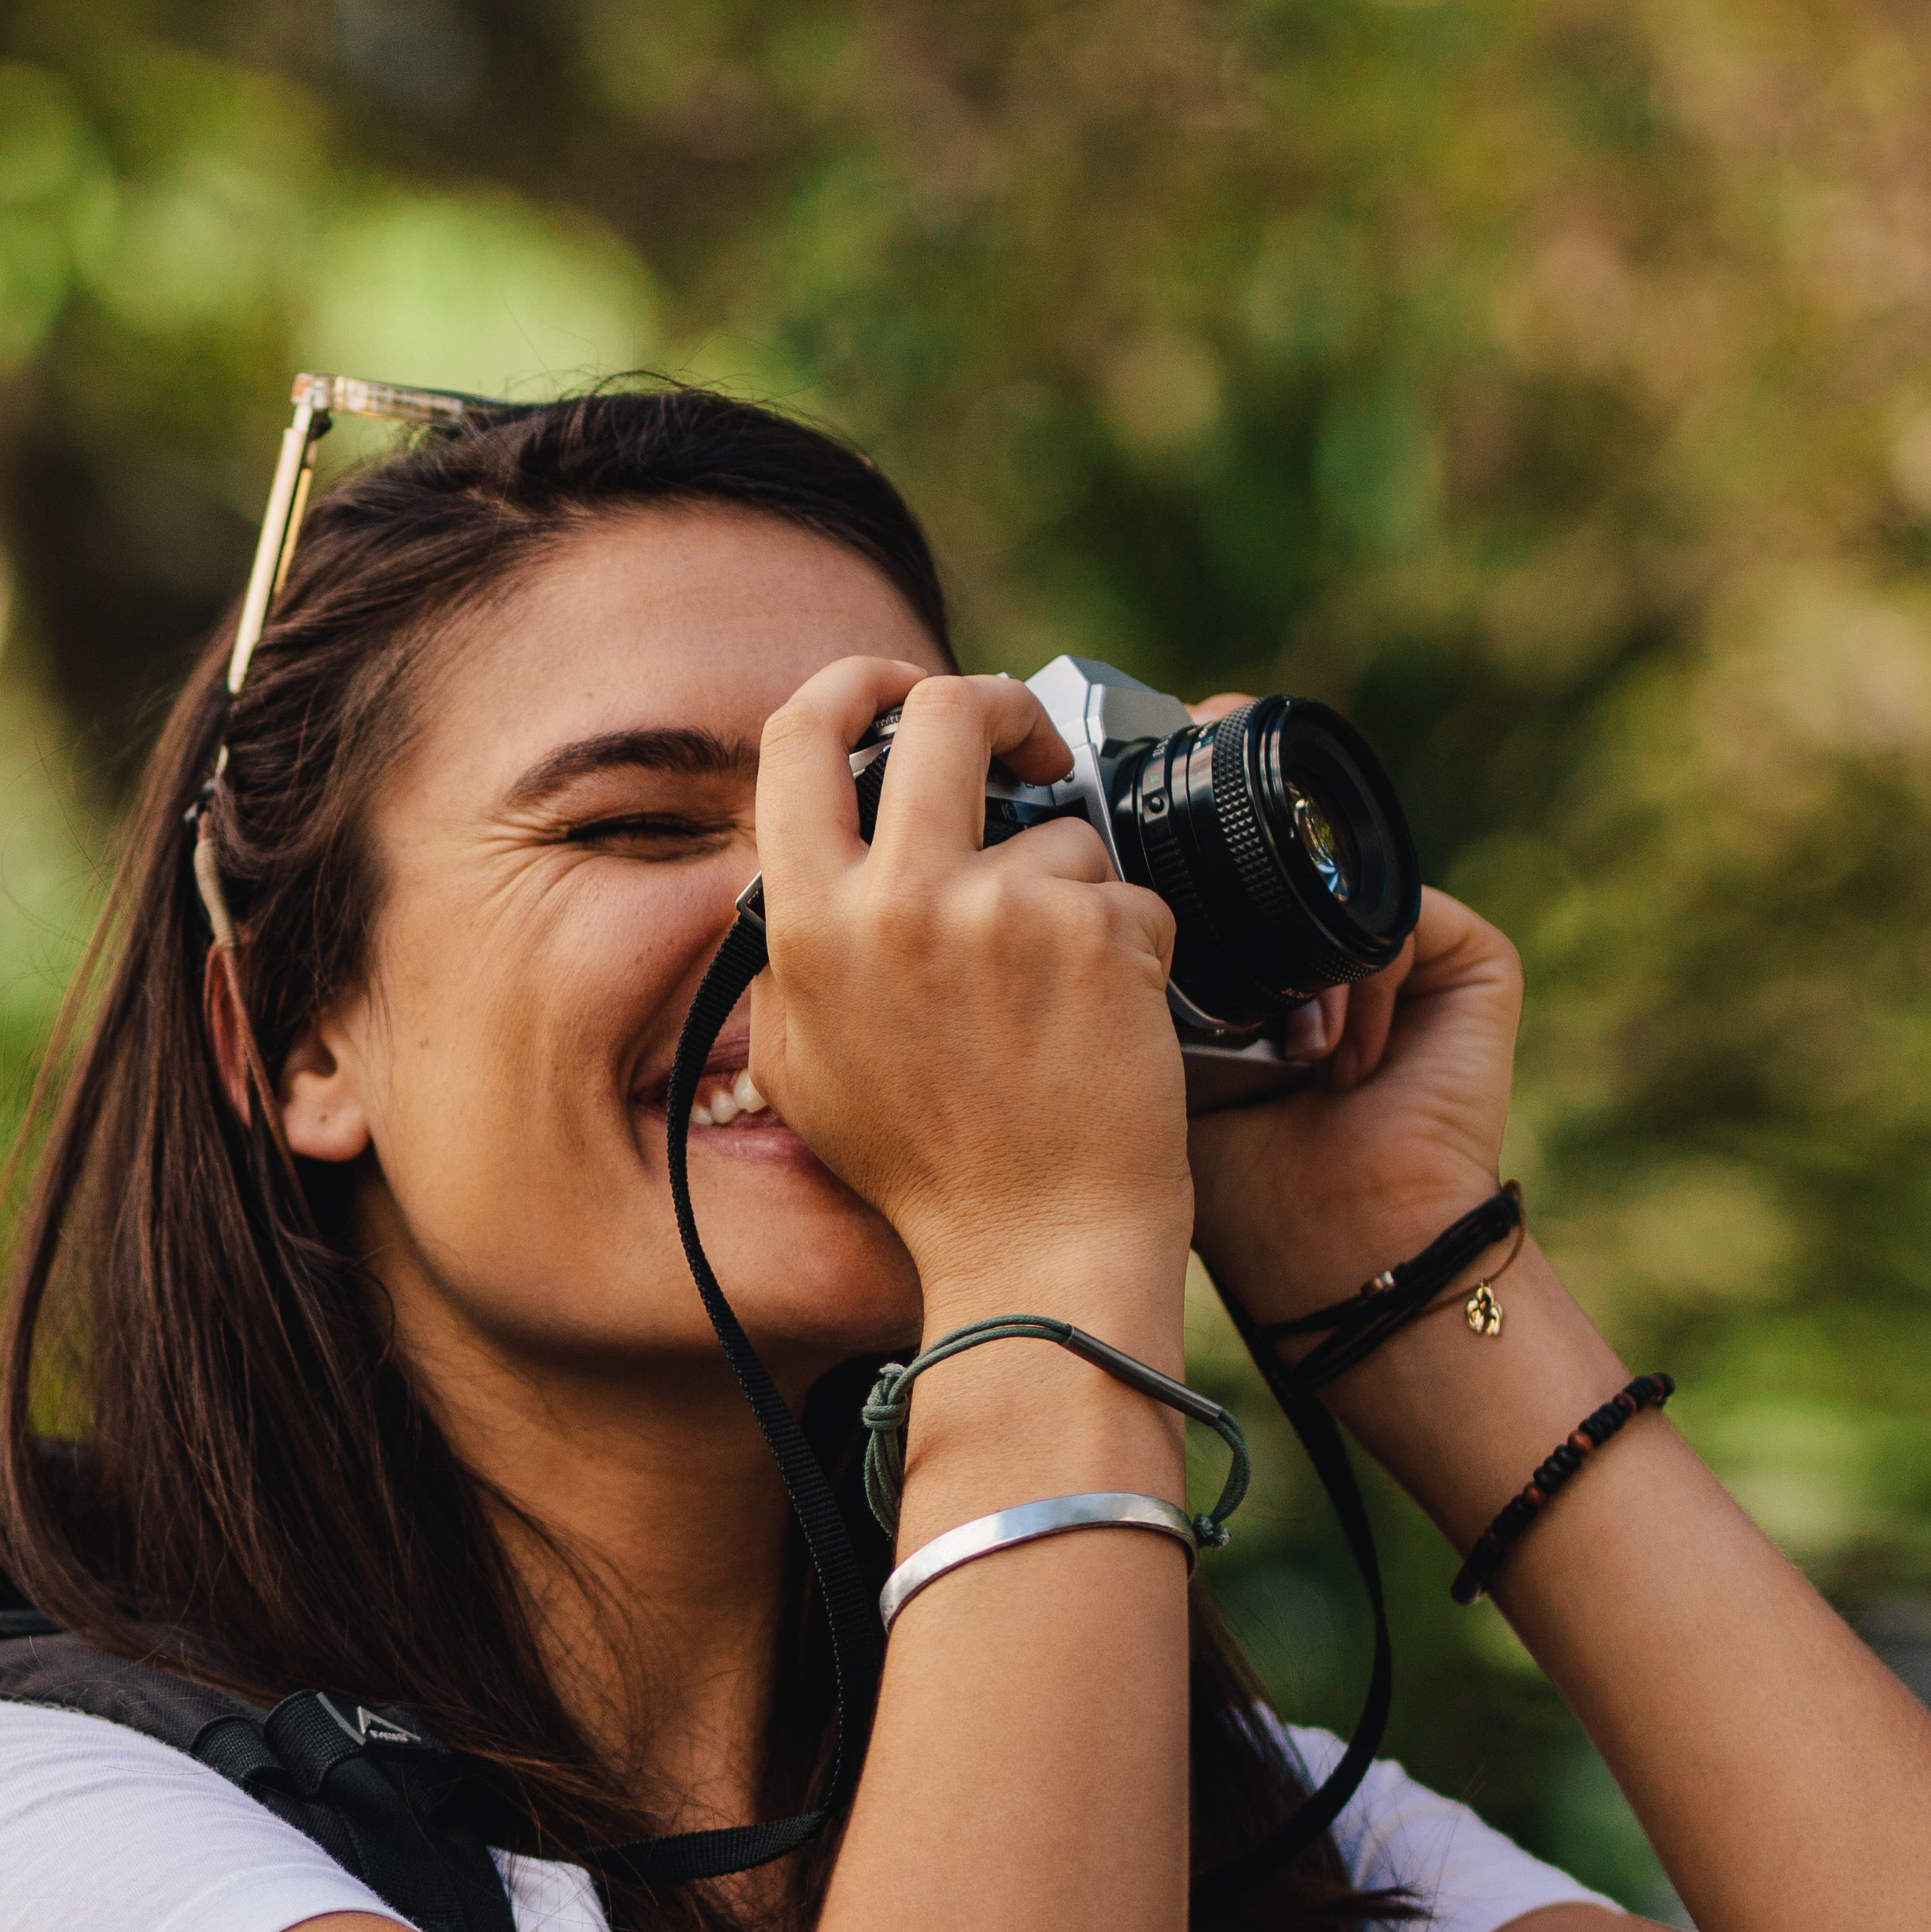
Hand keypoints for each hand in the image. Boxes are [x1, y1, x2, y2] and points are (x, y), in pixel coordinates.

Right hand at [751, 656, 1192, 1287]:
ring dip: (1078, 893)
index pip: (801, 733)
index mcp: (808, 923)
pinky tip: (1108, 1028)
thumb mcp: (804, 1060)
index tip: (900, 690)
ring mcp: (999, 912)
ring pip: (1063, 829)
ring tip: (1066, 998)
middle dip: (1002, 709)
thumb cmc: (922, 1169)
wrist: (1032, 1249)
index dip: (856, 682)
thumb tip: (817, 861)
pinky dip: (1133, 950)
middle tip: (1034, 750)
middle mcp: (895, 901)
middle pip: (947, 712)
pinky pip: (1127, 896)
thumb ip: (797, 951)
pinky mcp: (1095, 934)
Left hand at [1188, 881, 1523, 1334]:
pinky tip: (1347, 1059)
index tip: (1174, 993)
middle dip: (1250, 944)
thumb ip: (1148, 996)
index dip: (1197, 932)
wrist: (1342, 1249)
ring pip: (1342, 908)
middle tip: (1240, 1033)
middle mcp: (1353, 976)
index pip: (1242, 913)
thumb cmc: (1249, 1191)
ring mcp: (1420, 970)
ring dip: (1307, 973)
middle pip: (1292, 899)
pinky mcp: (1478, 969)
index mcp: (1286, 992)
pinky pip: (1404, 916)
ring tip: (1301, 1062)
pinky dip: (1366, 975)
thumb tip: (1111, 923)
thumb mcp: (1167, 1073)